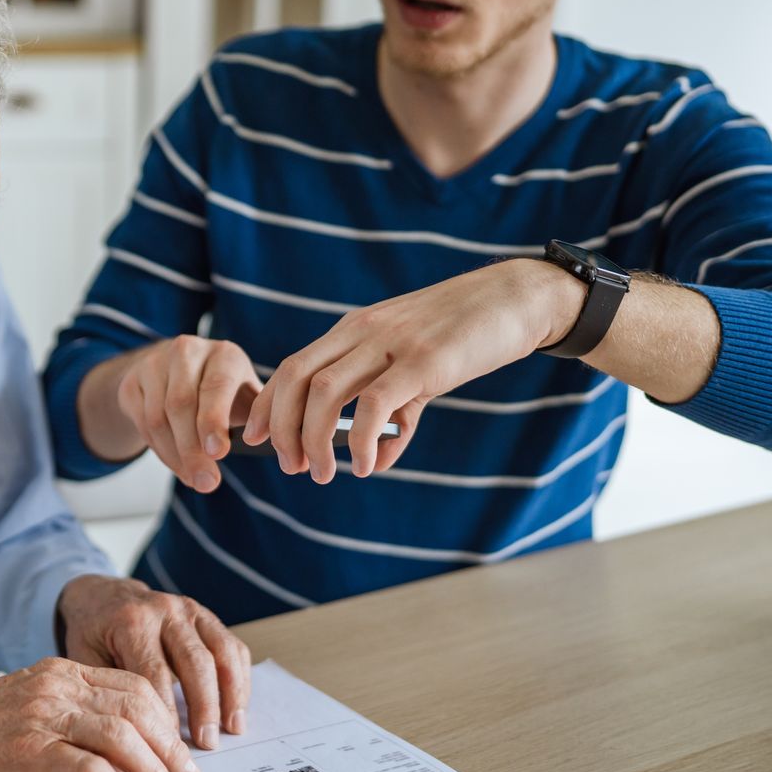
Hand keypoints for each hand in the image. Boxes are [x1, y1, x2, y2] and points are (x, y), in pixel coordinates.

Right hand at [0, 658, 201, 771]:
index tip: (180, 749)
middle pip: (137, 707)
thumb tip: (123, 743)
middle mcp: (58, 686)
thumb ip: (74, 712)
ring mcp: (44, 717)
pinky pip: (91, 771)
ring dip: (153, 771)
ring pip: (121, 736)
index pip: (133, 684)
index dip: (166, 718)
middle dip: (170, 747)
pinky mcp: (30, 752)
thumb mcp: (31, 704)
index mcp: (61, 671)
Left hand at [58, 574, 250, 749]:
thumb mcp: (84, 660)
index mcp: (131, 623)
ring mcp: (188, 610)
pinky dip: (240, 677)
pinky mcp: (205, 615)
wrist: (101, 596)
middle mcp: (164, 611)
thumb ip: (104, 695)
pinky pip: (232, 645)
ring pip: (221, 652)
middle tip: (208, 744)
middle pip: (195, 662)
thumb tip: (121, 746)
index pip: (155, 674)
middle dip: (205, 706)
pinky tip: (238, 706)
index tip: (173, 747)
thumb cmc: (91, 635)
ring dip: (232, 693)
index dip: (167, 714)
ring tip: (234, 728)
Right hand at [115, 336, 262, 491]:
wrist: (175, 374)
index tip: (219, 454)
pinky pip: (142, 423)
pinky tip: (178, 466)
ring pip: (158, 417)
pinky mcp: (132, 381)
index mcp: (224, 354)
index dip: (214, 420)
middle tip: (207, 483)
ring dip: (176, 455)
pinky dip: (160, 451)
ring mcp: (154, 364)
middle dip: (193, 449)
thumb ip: (262, 423)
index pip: (216, 385)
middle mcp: (187, 351)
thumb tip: (295, 462)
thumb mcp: (245, 398)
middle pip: (181, 404)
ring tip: (195, 480)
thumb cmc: (223, 394)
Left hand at [243, 259, 584, 481]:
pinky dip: (364, 439)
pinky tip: (367, 466)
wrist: (516, 299)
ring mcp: (391, 344)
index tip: (256, 439)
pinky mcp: (424, 360)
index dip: (268, 405)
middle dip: (283, 428)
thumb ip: (394, 409)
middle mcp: (363, 332)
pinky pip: (377, 403)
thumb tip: (377, 458)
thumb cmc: (465, 334)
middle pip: (297, 379)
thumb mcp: (416, 366)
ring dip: (315, 439)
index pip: (292, 366)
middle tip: (290, 466)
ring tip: (322, 473)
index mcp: (353, 330)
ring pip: (326, 391)